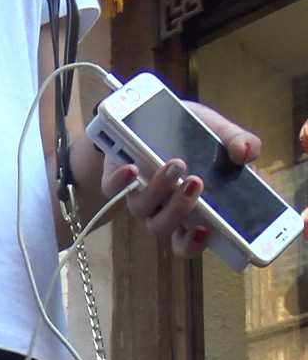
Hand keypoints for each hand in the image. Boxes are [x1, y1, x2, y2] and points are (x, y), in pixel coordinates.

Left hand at [103, 104, 260, 259]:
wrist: (152, 116)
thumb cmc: (190, 134)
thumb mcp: (219, 133)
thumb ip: (238, 142)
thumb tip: (247, 152)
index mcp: (188, 210)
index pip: (188, 241)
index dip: (194, 243)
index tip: (207, 230)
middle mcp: (160, 209)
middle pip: (162, 227)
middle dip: (179, 210)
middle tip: (195, 183)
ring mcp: (137, 195)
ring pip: (142, 209)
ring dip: (159, 190)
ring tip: (175, 165)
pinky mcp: (115, 177)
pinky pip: (111, 188)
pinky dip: (120, 181)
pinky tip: (131, 169)